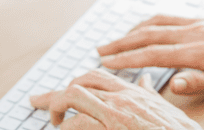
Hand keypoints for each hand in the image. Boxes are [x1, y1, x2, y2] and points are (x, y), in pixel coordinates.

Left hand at [30, 68, 199, 128]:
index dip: (71, 84)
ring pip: (73, 99)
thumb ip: (148, 93)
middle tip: (41, 107)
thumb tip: (145, 80)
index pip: (94, 78)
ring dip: (58, 113)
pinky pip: (77, 124)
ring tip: (55, 124)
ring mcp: (114, 114)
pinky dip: (66, 128)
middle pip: (78, 85)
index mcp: (130, 92)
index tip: (53, 95)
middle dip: (55, 97)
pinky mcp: (111, 128)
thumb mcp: (162, 107)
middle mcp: (120, 99)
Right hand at [97, 15, 203, 95]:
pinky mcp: (202, 20)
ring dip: (132, 31)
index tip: (108, 63)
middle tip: (99, 51)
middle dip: (122, 43)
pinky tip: (143, 27)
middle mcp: (193, 32)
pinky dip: (150, 21)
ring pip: (156, 23)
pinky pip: (170, 17)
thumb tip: (173, 84)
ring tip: (114, 40)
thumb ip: (200, 83)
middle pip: (149, 35)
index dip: (128, 59)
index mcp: (197, 50)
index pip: (154, 54)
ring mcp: (197, 23)